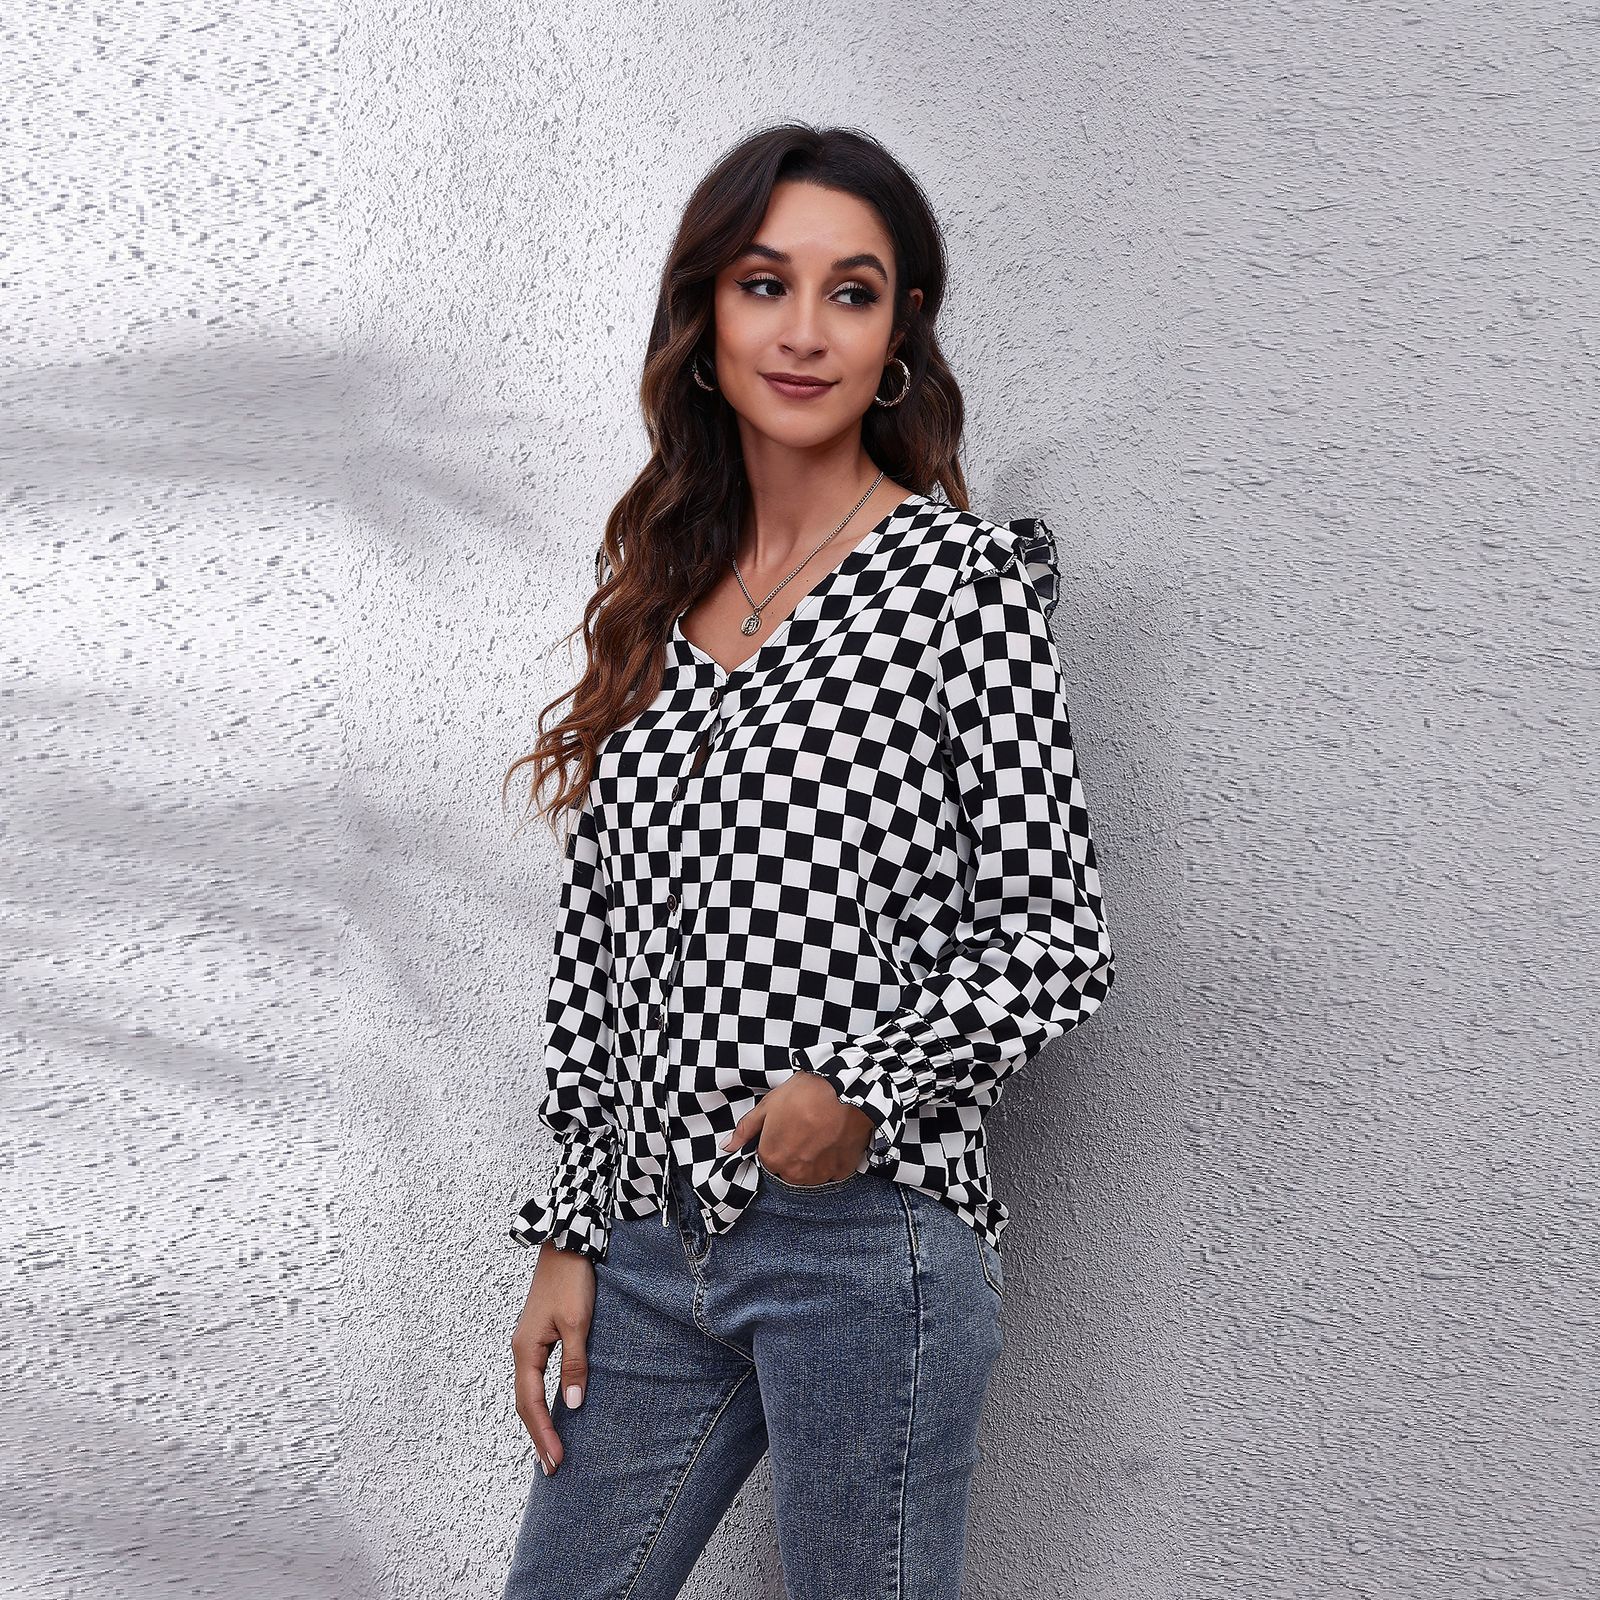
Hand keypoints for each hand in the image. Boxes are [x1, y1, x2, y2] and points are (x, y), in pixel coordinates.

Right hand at [510, 1244, 594, 1476]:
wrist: (567, 1243)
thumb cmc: (572, 1280)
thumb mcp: (578, 1322)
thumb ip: (575, 1363)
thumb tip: (573, 1403)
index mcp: (526, 1350)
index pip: (531, 1404)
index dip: (543, 1434)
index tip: (556, 1461)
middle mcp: (522, 1350)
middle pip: (526, 1403)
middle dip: (538, 1435)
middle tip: (553, 1467)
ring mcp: (529, 1342)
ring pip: (530, 1391)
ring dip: (539, 1421)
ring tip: (551, 1448)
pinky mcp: (540, 1335)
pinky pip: (536, 1377)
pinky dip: (542, 1400)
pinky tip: (554, 1409)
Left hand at [722, 1069, 873, 1183]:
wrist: (845, 1090)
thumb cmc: (804, 1094)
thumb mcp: (768, 1105)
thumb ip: (745, 1130)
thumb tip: (727, 1146)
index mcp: (772, 1157)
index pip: (769, 1158)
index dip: (777, 1141)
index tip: (788, 1126)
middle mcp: (794, 1173)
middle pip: (789, 1169)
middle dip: (794, 1153)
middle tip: (805, 1128)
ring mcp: (819, 1174)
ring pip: (811, 1174)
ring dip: (813, 1160)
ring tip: (821, 1133)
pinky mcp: (842, 1171)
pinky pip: (833, 1171)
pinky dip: (833, 1160)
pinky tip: (835, 1139)